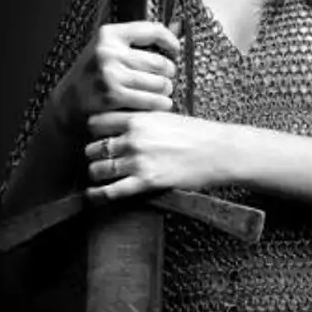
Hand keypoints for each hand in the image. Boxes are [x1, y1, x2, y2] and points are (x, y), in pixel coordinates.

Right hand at [52, 21, 180, 130]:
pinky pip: (153, 100)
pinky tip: (157, 104)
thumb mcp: (111, 50)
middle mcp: (109, 52)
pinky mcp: (113, 97)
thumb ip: (141, 40)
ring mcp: (110, 74)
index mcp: (109, 35)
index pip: (153, 30)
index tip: (175, 50)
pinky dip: (160, 104)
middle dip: (168, 74)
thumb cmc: (93, 76)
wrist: (68, 104)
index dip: (171, 41)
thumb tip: (178, 26)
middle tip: (164, 79)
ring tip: (160, 93)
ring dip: (165, 91)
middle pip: (161, 63)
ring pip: (160, 83)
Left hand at [84, 111, 229, 200]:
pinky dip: (97, 195)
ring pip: (99, 168)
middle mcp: (133, 138)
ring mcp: (138, 161)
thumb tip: (124, 126)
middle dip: (92, 154)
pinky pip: (111, 190)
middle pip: (93, 147)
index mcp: (138, 118)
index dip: (93, 130)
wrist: (219, 151)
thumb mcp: (165, 117)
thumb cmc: (197, 133)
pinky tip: (93, 195)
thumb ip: (141, 121)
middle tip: (96, 158)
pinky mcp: (146, 181)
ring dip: (96, 173)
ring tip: (98, 175)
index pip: (96, 122)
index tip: (96, 136)